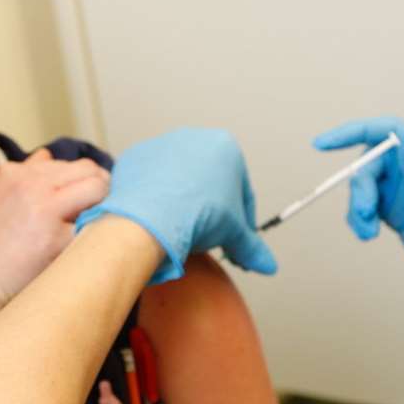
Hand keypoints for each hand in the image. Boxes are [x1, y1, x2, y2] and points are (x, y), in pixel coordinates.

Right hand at [0, 150, 110, 322]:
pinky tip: (82, 248)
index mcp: (12, 172)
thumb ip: (15, 179)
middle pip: (88, 171)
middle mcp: (31, 184)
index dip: (77, 182)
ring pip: (98, 188)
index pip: (64, 164)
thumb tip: (46, 156)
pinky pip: (91, 227)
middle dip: (98, 188)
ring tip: (95, 225)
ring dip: (103, 205)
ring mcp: (45, 208)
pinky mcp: (56, 238)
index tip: (79, 199)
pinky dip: (90, 236)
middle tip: (97, 210)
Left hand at [75, 127, 277, 282]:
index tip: (236, 242)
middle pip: (210, 183)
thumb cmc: (196, 214)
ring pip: (180, 181)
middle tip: (209, 239)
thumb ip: (252, 247)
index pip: (241, 192)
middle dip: (211, 211)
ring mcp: (161, 144)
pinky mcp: (136, 157)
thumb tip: (268, 265)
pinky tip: (158, 221)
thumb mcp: (234, 234)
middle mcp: (193, 138)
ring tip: (181, 232)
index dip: (242, 223)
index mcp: (225, 146)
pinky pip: (151, 182)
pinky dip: (156, 200)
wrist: (150, 217)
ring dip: (183, 204)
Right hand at [314, 117, 403, 334]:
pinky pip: (365, 206)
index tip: (321, 145)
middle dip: (360, 187)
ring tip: (368, 233)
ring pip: (364, 185)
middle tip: (365, 215)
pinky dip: (359, 219)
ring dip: (359, 207)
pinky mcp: (396, 213)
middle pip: (370, 161)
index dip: (353, 131)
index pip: (389, 130)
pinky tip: (368, 235)